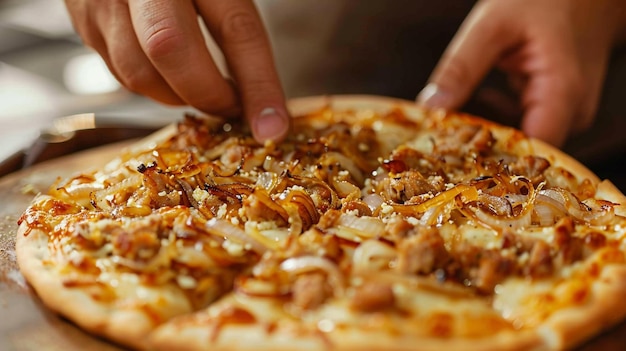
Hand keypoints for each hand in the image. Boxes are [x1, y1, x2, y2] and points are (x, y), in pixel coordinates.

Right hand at [64, 0, 289, 142]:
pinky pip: (119, 72)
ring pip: (139, 72)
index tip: (273, 127)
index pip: (235, 28)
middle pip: (172, 50)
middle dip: (208, 93)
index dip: (259, 84)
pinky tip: (172, 76)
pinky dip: (153, 86)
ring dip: (179, 95)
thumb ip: (238, 26)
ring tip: (204, 89)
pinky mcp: (82, 17)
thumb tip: (266, 106)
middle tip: (232, 107)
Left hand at [417, 0, 625, 146]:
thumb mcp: (493, 26)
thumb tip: (431, 107)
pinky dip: (500, 121)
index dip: (490, 160)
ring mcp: (569, 113)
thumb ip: (461, 68)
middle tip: (443, 144)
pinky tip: (480, 106)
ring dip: (489, 136)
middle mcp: (573, 112)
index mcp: (562, 92)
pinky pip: (526, 128)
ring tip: (456, 125)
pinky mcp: (559, 109)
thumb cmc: (545, 0)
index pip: (528, 150)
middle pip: (524, 153)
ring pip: (523, 142)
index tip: (452, 159)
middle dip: (482, 151)